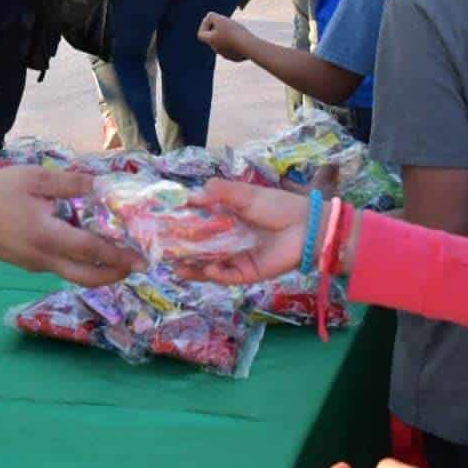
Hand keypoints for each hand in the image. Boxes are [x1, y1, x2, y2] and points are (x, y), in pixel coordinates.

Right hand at [0, 167, 143, 285]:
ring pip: (73, 275)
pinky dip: (80, 263)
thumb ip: (69, 183)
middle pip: (86, 276)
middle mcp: (43, 258)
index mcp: (46, 235)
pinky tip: (87, 246)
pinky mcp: (27, 264)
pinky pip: (60, 267)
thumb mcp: (33, 178)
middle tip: (137, 266)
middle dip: (114, 275)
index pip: (90, 250)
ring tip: (119, 258)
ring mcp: (34, 265)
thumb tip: (101, 185)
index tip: (141, 256)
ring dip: (99, 271)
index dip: (118, 254)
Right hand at [174, 179, 305, 284]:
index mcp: (225, 219)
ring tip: (177, 267)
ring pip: (208, 265)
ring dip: (192, 267)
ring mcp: (235, 257)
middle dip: (180, 250)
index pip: (197, 223)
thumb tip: (191, 195)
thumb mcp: (245, 194)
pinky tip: (208, 269)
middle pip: (198, 247)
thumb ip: (219, 192)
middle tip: (163, 251)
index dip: (180, 225)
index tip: (161, 225)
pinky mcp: (247, 273)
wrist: (306, 227)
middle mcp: (227, 239)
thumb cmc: (276, 206)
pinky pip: (227, 276)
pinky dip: (215, 274)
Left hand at [198, 12, 250, 61]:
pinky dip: (236, 43)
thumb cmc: (233, 32)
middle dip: (218, 29)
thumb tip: (209, 17)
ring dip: (227, 36)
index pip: (201, 34)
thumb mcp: (220, 19)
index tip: (213, 19)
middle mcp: (216, 50)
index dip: (204, 25)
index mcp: (211, 41)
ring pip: (224, 44)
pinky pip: (233, 49)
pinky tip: (242, 38)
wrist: (249, 46)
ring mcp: (226, 55)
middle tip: (227, 23)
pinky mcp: (236, 58)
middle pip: (213, 38)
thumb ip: (212, 16)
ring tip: (235, 29)